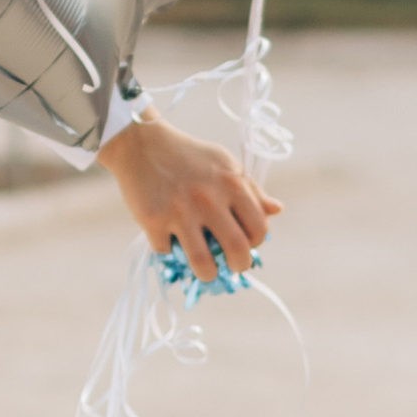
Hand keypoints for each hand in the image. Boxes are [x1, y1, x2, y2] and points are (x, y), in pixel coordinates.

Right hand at [97, 107, 281, 278]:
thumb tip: (276, 210)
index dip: (256, 242)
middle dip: (239, 266)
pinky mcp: (153, 220)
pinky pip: (167, 251)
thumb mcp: (224, 164)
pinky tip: (170, 241)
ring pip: (203, 263)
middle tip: (232, 266)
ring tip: (206, 271)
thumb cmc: (188, 155)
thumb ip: (250, 189)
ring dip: (208, 274)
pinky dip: (169, 251)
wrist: (140, 142)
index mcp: (231, 184)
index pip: (259, 228)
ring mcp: (180, 211)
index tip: (246, 244)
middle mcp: (208, 199)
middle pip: (237, 250)